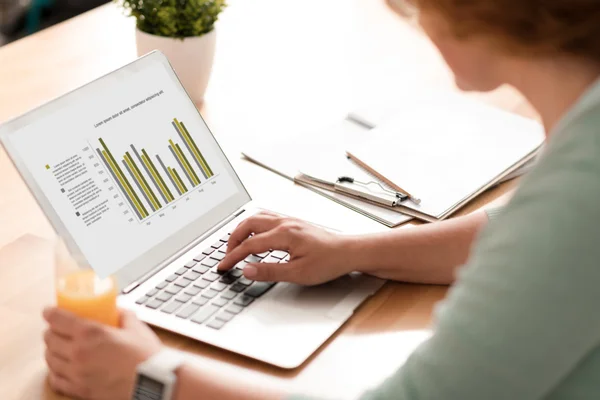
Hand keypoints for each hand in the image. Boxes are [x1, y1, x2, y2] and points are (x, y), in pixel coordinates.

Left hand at [43, 307, 162, 399]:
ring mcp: (77, 373)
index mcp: (91, 333)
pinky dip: (55, 372)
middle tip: (58, 329)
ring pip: (50, 359)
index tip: (49, 311)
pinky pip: (56, 380)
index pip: (58, 319)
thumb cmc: (147, 357)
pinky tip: (61, 368)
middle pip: (50, 339)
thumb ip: (124, 316)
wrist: (153, 383)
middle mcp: (78, 353)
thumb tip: (118, 311)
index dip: (50, 313)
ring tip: (59, 347)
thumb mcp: (136, 328)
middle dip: (51, 331)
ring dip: (52, 351)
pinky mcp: (80, 390)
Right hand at [218, 211, 356, 284]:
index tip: (223, 266)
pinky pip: (267, 218)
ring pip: (257, 218)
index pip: (249, 245)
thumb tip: (247, 270)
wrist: (348, 252)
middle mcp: (285, 223)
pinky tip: (255, 235)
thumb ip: (270, 272)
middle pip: (248, 224)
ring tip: (236, 244)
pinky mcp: (294, 223)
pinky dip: (254, 226)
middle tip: (226, 254)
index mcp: (284, 235)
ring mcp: (289, 221)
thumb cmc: (329, 262)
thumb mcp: (298, 274)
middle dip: (233, 239)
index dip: (233, 257)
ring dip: (243, 230)